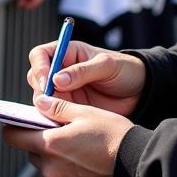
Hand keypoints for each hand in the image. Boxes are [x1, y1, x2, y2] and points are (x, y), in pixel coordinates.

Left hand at [3, 97, 132, 176]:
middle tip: (66, 136)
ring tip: (84, 154)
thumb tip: (38, 102)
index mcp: (50, 145)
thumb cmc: (114, 137)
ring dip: (58, 163)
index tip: (20, 125)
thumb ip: (58, 108)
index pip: (13, 137)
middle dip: (44, 144)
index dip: (14, 129)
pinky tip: (89, 171)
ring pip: (49, 171)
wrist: (139, 170)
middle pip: (33, 154)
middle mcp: (50, 170)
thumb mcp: (87, 113)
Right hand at [27, 39, 144, 117]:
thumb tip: (57, 80)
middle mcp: (61, 71)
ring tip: (56, 114)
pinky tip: (60, 123)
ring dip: (44, 105)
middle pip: (36, 77)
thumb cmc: (125, 71)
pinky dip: (52, 118)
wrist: (140, 92)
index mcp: (68, 53)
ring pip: (41, 97)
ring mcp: (64, 91)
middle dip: (39, 88)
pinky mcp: (69, 108)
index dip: (39, 66)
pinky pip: (52, 113)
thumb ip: (83, 71)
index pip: (41, 55)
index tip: (47, 81)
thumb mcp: (107, 66)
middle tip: (49, 100)